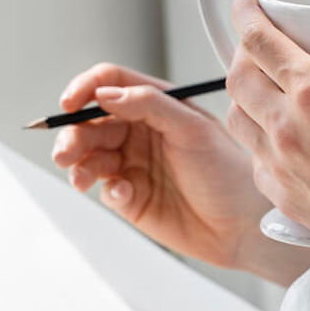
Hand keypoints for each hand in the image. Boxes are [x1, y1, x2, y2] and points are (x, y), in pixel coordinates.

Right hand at [51, 63, 309, 282]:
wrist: (243, 226)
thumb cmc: (229, 172)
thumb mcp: (194, 130)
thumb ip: (150, 106)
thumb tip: (104, 93)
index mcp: (157, 105)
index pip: (110, 83)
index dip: (85, 88)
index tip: (70, 103)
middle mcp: (141, 131)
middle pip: (91, 121)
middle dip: (73, 134)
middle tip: (66, 151)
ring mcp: (133, 164)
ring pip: (89, 155)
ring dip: (78, 162)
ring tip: (81, 176)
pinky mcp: (129, 197)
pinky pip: (103, 187)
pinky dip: (103, 188)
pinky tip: (122, 194)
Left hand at [224, 0, 309, 277]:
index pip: (259, 40)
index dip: (246, 13)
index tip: (245, 1)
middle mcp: (285, 126)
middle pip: (237, 75)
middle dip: (241, 51)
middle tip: (259, 43)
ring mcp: (278, 164)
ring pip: (236, 116)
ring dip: (242, 94)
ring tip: (263, 86)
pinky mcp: (281, 194)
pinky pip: (252, 155)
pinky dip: (255, 136)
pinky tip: (277, 134)